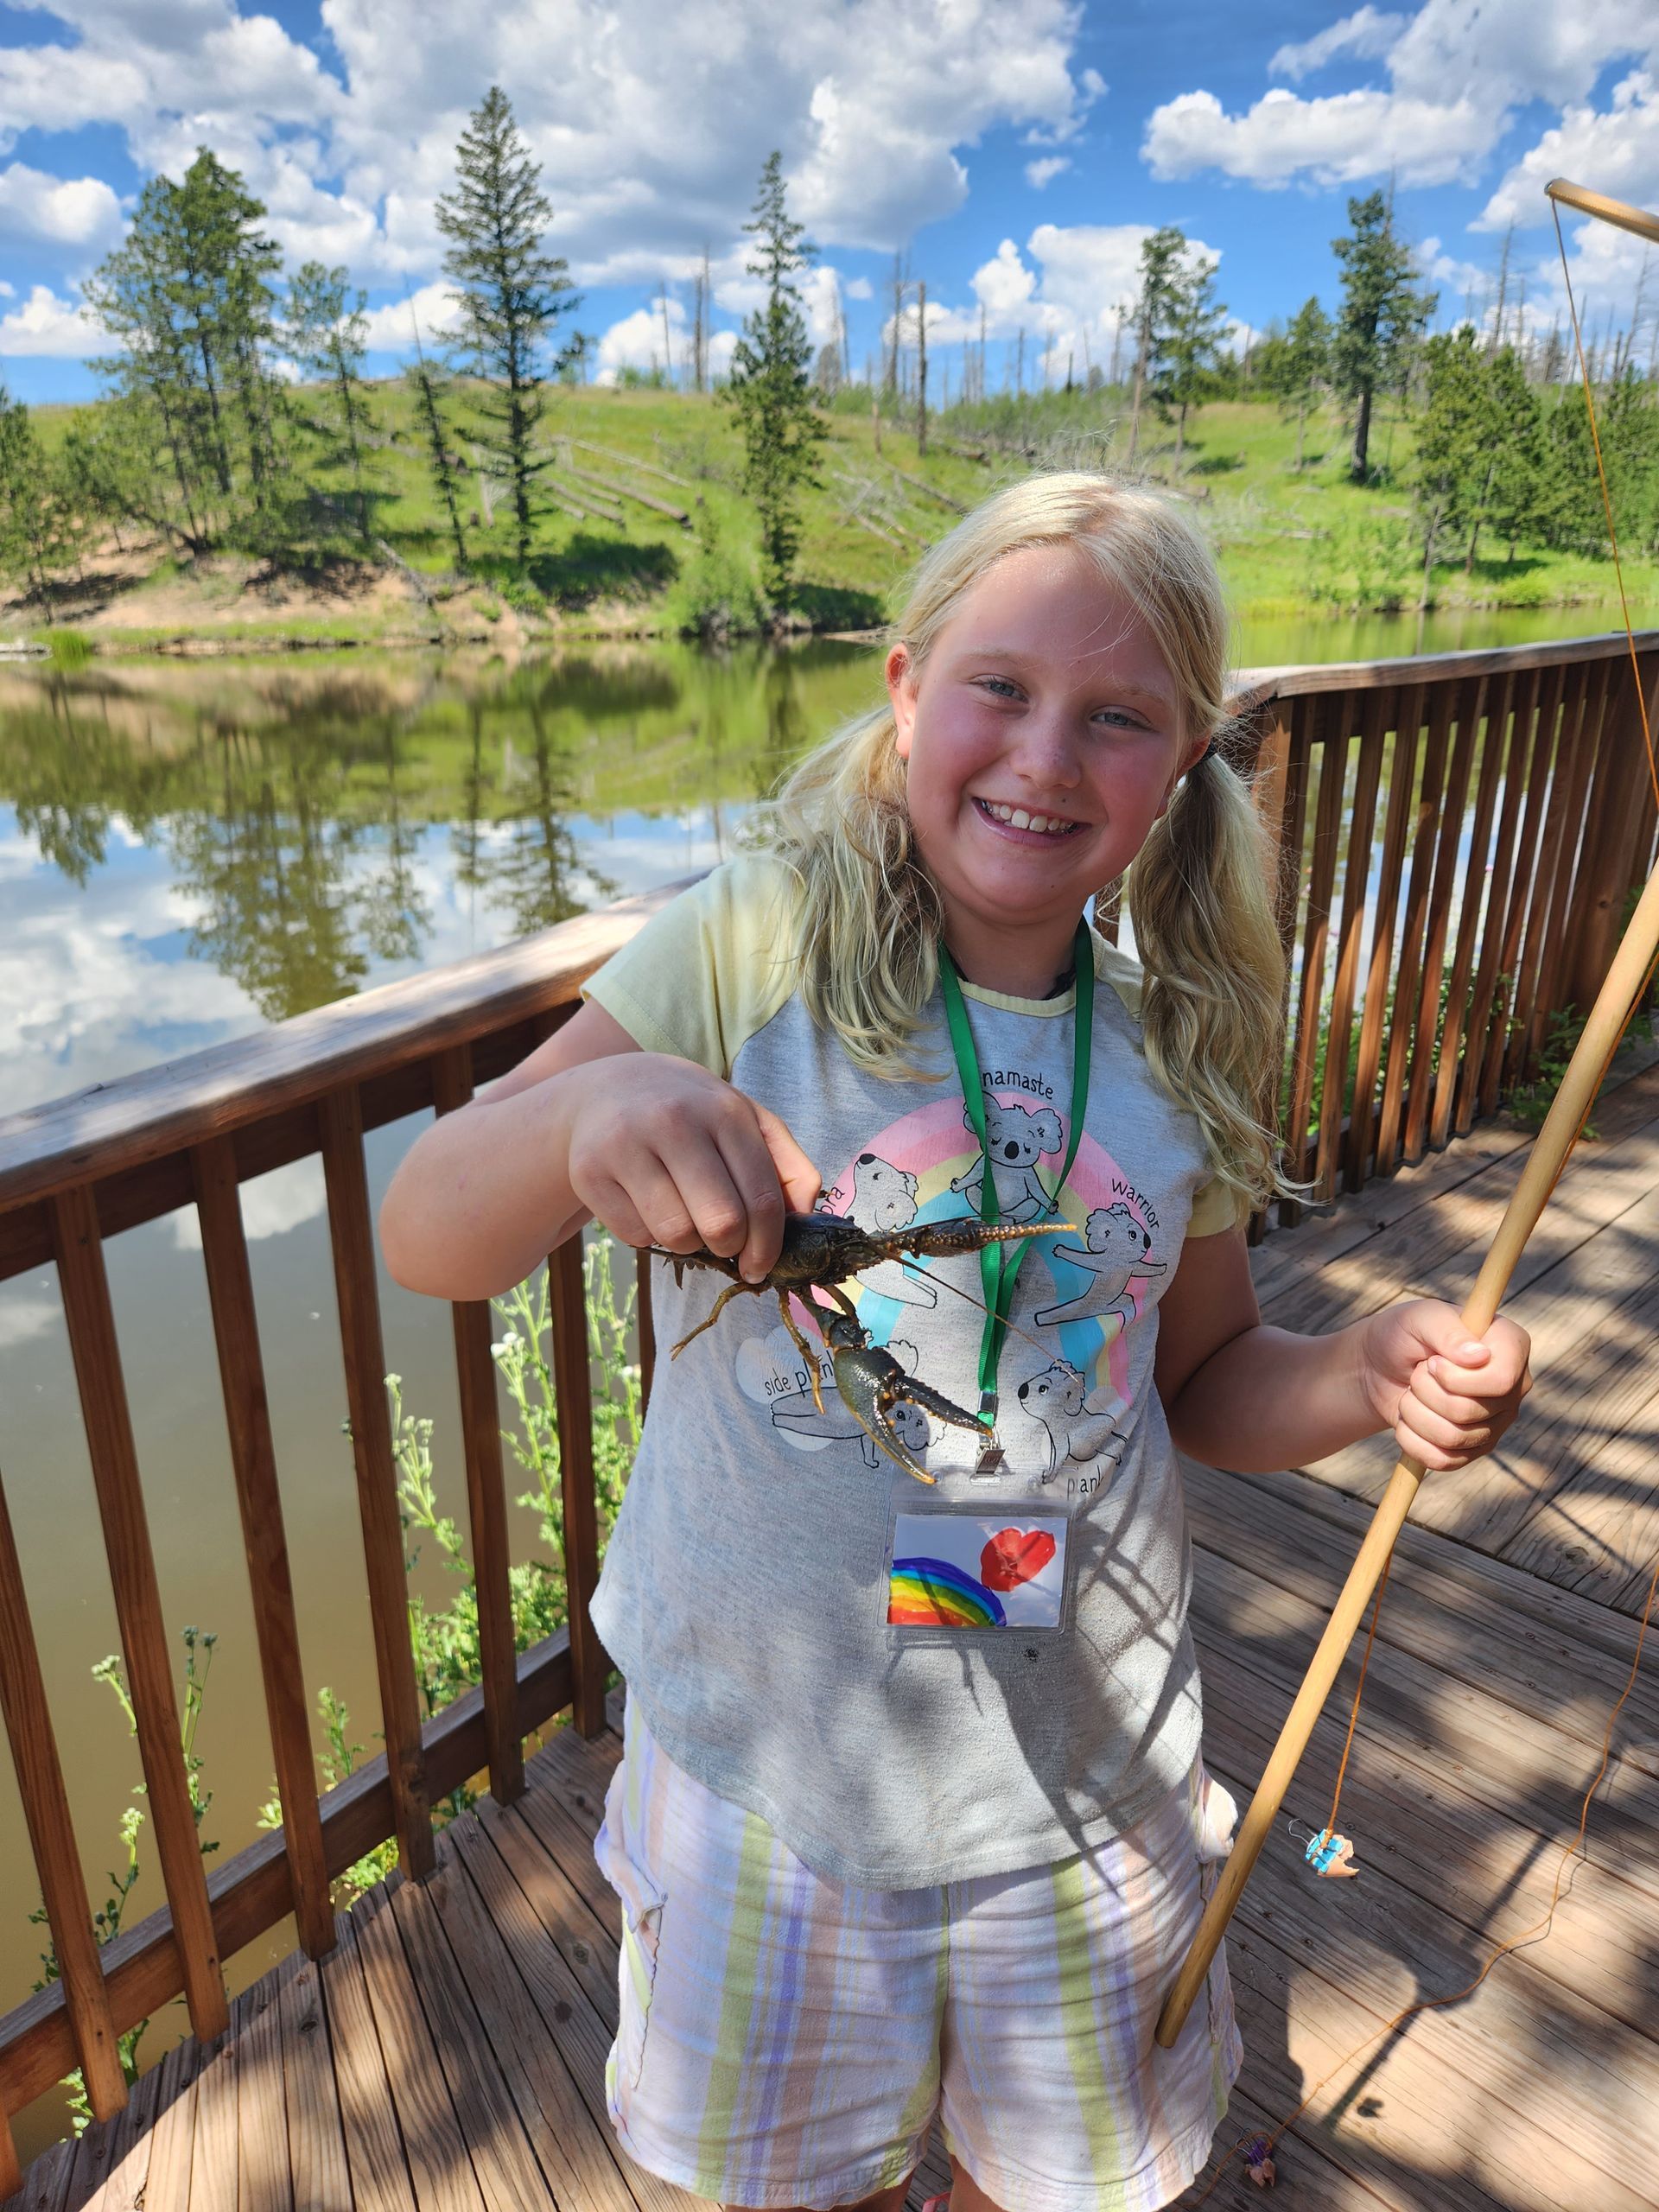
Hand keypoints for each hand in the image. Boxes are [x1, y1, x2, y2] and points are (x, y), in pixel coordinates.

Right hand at [564, 1053, 820, 1282]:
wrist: (608, 1090)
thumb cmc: (692, 1115)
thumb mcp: (746, 1121)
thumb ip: (788, 1165)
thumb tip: (805, 1218)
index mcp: (724, 1111)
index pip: (762, 1199)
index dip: (768, 1246)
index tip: (762, 1266)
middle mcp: (674, 1122)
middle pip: (722, 1223)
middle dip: (730, 1247)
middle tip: (724, 1243)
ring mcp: (626, 1145)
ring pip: (677, 1236)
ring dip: (689, 1243)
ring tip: (686, 1217)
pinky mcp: (589, 1172)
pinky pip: (636, 1236)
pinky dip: (649, 1236)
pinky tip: (649, 1207)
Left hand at [1356, 1300, 1531, 1471]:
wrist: (1378, 1366)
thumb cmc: (1404, 1333)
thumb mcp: (1419, 1317)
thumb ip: (1447, 1329)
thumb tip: (1479, 1356)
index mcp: (1511, 1345)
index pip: (1500, 1380)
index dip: (1456, 1378)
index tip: (1431, 1362)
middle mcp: (1513, 1386)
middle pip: (1470, 1411)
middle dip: (1425, 1391)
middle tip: (1417, 1373)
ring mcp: (1496, 1421)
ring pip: (1454, 1437)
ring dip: (1415, 1413)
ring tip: (1411, 1393)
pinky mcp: (1474, 1449)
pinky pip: (1444, 1460)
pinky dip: (1412, 1440)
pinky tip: (1407, 1420)